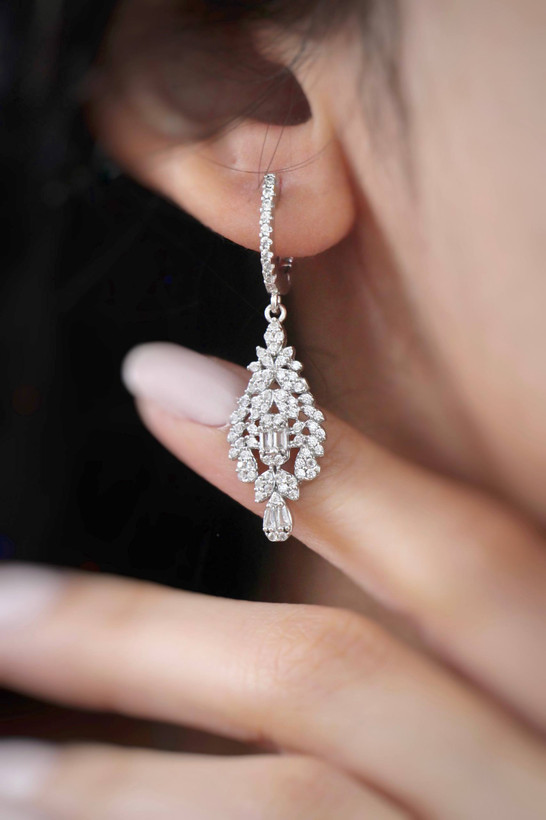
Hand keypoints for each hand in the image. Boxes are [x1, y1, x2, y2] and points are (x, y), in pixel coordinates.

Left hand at [1, 344, 544, 818]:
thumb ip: (430, 668)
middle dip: (143, 635)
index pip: (458, 553)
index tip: (160, 378)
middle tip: (4, 604)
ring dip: (111, 787)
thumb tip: (281, 559)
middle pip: (331, 682)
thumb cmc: (517, 786)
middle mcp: (539, 783)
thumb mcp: (512, 713)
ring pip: (293, 810)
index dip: (308, 455)